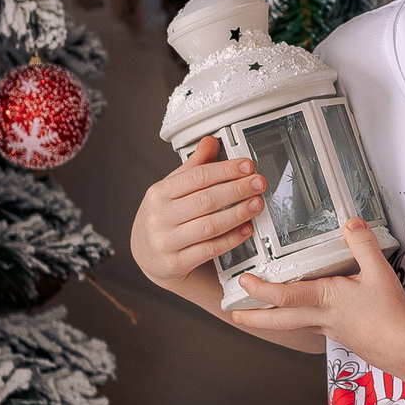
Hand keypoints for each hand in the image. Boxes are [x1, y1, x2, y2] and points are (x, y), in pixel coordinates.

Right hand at [130, 136, 264, 288]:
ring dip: (238, 214)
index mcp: (159, 193)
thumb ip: (193, 167)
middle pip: (206, 200)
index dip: (225, 170)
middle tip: (258, 183)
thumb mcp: (172, 189)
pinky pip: (210, 249)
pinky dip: (231, 239)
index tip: (247, 166)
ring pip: (209, 226)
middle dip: (237, 190)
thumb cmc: (163, 217)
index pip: (196, 177)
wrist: (146, 255)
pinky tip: (246, 229)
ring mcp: (166, 242)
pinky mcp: (176, 263)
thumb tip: (210, 142)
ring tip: (257, 204)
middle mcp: (160, 217)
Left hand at [237, 218, 404, 369]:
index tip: (244, 279)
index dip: (260, 288)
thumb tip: (351, 223)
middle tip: (234, 315)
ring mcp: (328, 328)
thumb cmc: (390, 316)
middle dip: (253, 318)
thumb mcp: (380, 272)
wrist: (403, 348)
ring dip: (270, 321)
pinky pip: (310, 326)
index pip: (284, 295)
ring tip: (256, 316)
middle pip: (278, 320)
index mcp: (326, 299)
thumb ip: (364, 245)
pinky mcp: (338, 333)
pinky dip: (297, 321)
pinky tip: (302, 316)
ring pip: (292, 325)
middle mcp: (321, 317)